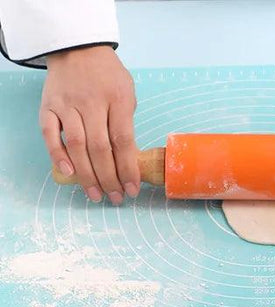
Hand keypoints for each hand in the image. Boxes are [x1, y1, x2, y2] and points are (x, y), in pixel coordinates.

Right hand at [41, 46, 138, 204]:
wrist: (77, 47)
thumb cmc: (108, 76)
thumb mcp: (128, 93)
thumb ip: (126, 123)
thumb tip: (128, 161)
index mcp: (117, 99)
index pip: (123, 142)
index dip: (128, 169)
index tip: (132, 190)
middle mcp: (91, 102)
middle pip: (100, 149)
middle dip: (109, 179)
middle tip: (115, 198)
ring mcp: (67, 104)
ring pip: (76, 146)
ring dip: (87, 175)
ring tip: (96, 194)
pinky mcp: (48, 105)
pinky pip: (50, 134)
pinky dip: (57, 155)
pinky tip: (68, 173)